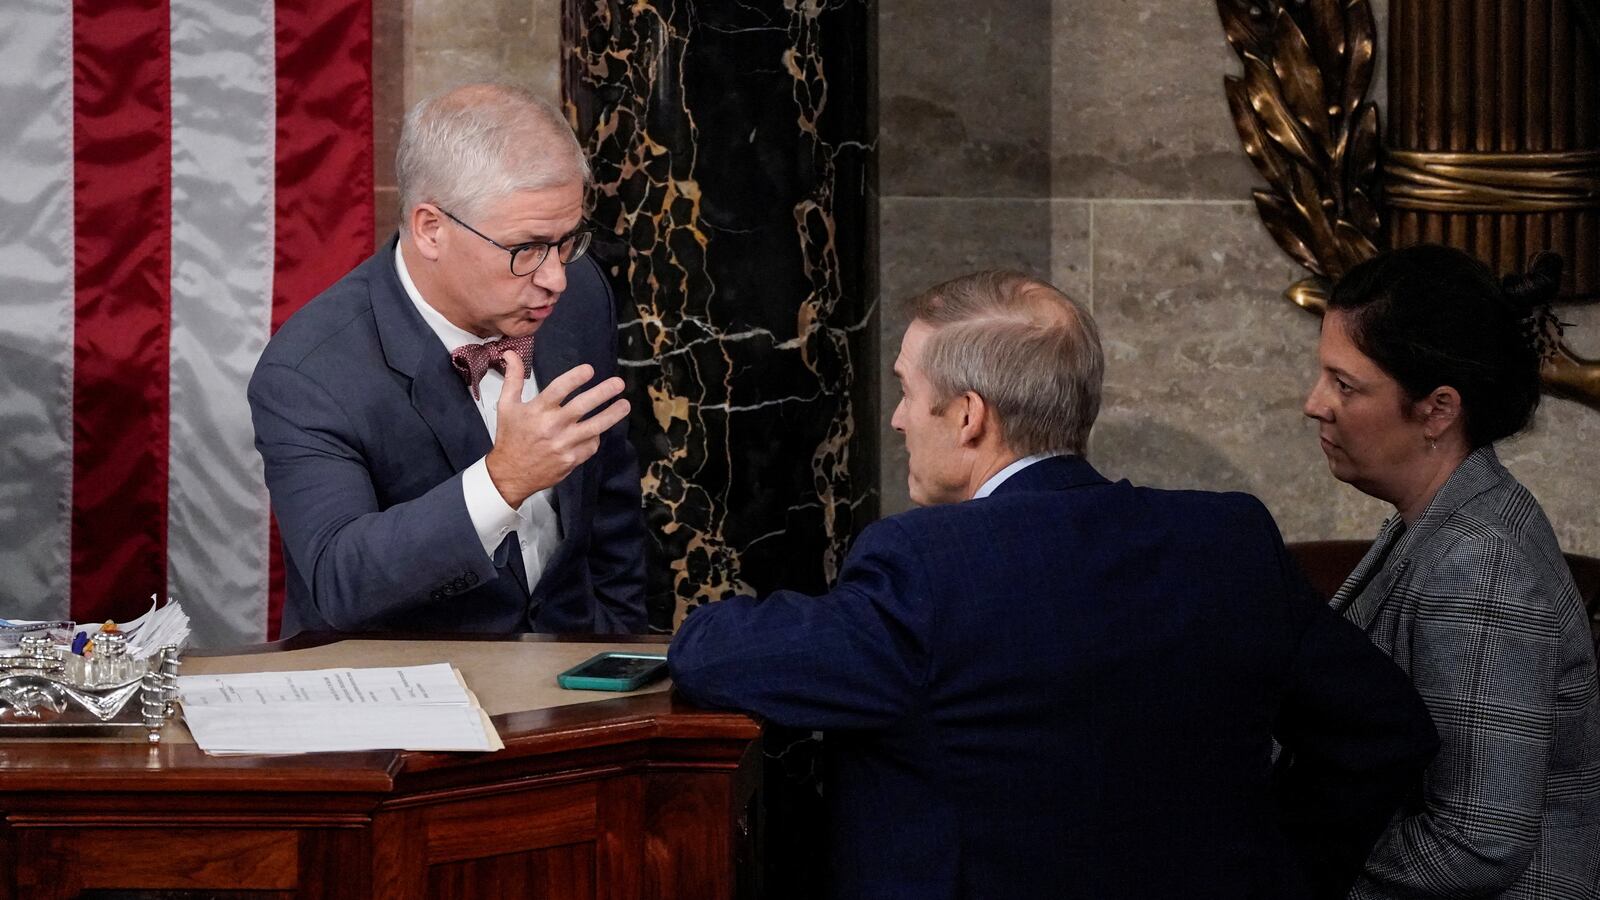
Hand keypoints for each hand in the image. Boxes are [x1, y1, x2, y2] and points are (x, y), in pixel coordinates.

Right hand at [484, 353, 630, 507]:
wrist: (510, 474)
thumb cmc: (510, 437)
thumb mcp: (506, 405)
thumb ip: (513, 378)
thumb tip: (511, 352)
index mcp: (537, 411)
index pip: (559, 389)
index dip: (576, 377)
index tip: (590, 370)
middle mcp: (552, 427)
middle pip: (583, 406)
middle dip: (603, 393)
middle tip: (619, 383)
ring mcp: (563, 445)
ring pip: (594, 427)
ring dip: (612, 415)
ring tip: (625, 404)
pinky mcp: (571, 460)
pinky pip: (591, 445)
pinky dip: (596, 437)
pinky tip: (599, 429)